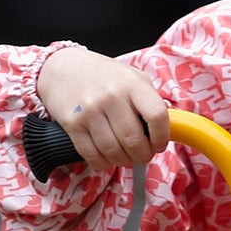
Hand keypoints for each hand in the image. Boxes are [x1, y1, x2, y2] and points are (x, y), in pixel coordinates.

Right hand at [37, 46, 170, 168]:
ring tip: (125, 157)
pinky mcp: (73, 124)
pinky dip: (103, 163)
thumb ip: (150, 99)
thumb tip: (167, 128)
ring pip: (114, 152)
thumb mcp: (132, 77)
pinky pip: (92, 155)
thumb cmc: (104, 76)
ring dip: (123, 161)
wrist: (63, 67)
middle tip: (142, 155)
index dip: (162, 137)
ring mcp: (90, 111)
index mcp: (132, 84)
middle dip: (143, 155)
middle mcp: (111, 97)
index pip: (157, 116)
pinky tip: (106, 158)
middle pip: (134, 141)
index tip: (159, 144)